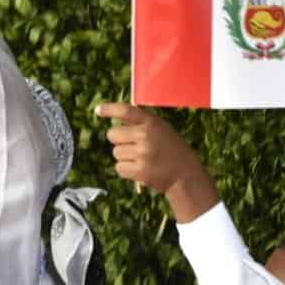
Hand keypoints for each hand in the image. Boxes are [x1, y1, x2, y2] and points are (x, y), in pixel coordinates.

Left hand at [97, 103, 219, 222]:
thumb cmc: (172, 151)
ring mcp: (142, 153)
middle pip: (112, 134)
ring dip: (125, 157)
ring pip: (116, 152)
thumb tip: (114, 122)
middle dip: (118, 141)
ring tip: (143, 160)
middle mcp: (146, 135)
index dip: (110, 109)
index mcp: (152, 123)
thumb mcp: (162, 130)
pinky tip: (140, 169)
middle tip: (133, 147)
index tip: (98, 110)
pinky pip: (119, 167)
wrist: (186, 176)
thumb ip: (142, 124)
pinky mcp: (140, 170)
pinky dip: (126, 170)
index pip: (126, 111)